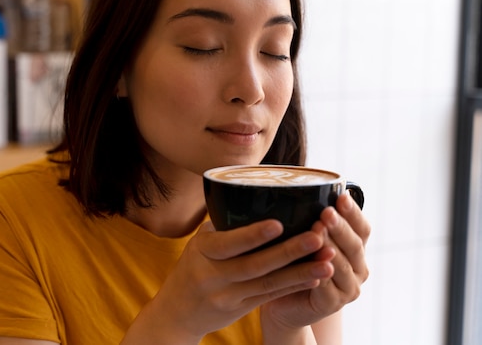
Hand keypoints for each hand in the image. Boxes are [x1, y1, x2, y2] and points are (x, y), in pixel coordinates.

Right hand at [122, 218, 336, 343]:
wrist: (178, 311)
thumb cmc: (194, 266)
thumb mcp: (200, 242)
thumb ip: (225, 225)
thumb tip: (258, 194)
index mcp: (202, 250)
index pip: (227, 243)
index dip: (253, 235)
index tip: (279, 223)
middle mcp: (212, 275)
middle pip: (254, 264)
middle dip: (288, 252)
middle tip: (317, 237)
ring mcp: (227, 296)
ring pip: (268, 283)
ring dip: (301, 272)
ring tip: (328, 260)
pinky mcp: (240, 309)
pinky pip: (270, 296)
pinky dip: (294, 286)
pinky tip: (316, 276)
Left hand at [260, 192, 370, 332]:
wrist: (284, 303)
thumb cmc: (294, 264)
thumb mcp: (303, 238)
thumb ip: (309, 219)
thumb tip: (298, 186)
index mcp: (355, 248)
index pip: (362, 227)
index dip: (353, 212)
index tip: (341, 195)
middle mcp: (358, 267)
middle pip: (354, 244)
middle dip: (340, 227)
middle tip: (326, 212)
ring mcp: (348, 288)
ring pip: (341, 265)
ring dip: (330, 248)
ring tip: (317, 232)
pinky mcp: (332, 304)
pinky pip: (327, 287)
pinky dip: (320, 274)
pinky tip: (314, 263)